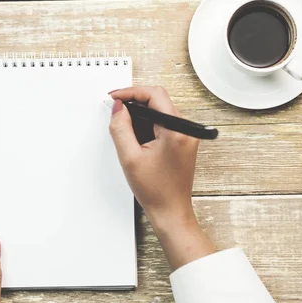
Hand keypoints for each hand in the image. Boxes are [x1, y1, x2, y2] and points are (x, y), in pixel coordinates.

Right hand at [109, 86, 213, 269]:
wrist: (171, 211)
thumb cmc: (156, 191)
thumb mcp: (130, 157)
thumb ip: (121, 128)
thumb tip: (118, 107)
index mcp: (177, 130)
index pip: (154, 94)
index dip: (131, 92)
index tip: (115, 97)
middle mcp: (186, 130)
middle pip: (158, 100)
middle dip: (134, 102)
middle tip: (115, 111)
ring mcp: (186, 135)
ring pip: (159, 111)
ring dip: (139, 115)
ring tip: (124, 129)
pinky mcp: (182, 142)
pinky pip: (162, 123)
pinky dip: (146, 125)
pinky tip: (135, 139)